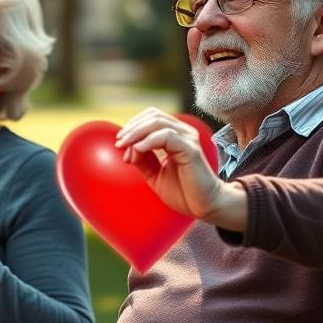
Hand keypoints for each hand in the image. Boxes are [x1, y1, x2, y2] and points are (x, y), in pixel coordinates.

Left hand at [114, 108, 246, 231]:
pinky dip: (148, 141)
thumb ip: (142, 159)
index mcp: (176, 135)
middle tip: (119, 143)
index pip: (152, 117)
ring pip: (157, 122)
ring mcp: (188, 139)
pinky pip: (166, 137)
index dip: (133, 125)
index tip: (119, 142)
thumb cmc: (183, 191)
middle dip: (132, 128)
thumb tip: (126, 148)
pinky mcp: (191, 149)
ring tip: (125, 147)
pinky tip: (138, 150)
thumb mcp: (154, 173)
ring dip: (136, 133)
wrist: (203, 207)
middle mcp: (183, 133)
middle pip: (153, 116)